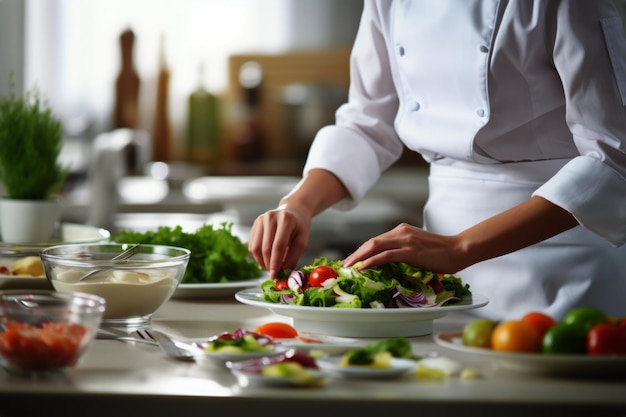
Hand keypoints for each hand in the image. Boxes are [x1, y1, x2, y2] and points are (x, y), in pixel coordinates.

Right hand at [248, 204, 311, 278]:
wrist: (293, 211)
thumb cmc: (299, 227)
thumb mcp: (302, 241)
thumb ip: (293, 257)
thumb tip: (282, 273)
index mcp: (286, 220)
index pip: (278, 246)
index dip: (275, 263)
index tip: (275, 275)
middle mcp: (271, 217)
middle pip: (265, 248)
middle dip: (268, 264)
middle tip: (274, 273)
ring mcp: (261, 219)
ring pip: (255, 247)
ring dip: (261, 261)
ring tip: (270, 266)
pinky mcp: (255, 223)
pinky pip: (252, 244)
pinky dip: (257, 255)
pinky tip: (265, 259)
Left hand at [342, 223, 465, 272]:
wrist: (459, 250)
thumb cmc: (441, 253)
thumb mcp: (417, 249)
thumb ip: (403, 251)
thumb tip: (390, 262)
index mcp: (401, 231)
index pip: (375, 241)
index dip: (361, 251)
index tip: (351, 261)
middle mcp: (401, 232)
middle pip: (371, 242)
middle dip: (355, 254)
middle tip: (344, 266)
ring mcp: (405, 241)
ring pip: (374, 247)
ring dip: (358, 258)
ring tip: (348, 267)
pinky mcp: (410, 251)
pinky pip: (386, 256)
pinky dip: (371, 261)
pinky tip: (362, 268)